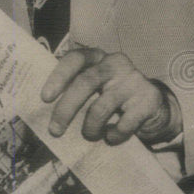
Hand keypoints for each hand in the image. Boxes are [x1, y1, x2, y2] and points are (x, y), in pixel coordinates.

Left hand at [41, 48, 181, 146]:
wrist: (152, 107)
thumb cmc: (110, 97)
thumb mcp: (93, 87)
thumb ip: (72, 90)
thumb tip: (41, 113)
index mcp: (96, 57)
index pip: (75, 59)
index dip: (58, 77)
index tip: (45, 98)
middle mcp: (115, 63)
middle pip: (86, 82)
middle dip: (66, 109)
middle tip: (55, 130)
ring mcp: (134, 80)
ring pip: (101, 107)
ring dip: (90, 128)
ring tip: (89, 135)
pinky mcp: (148, 100)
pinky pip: (123, 124)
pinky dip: (113, 135)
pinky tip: (111, 137)